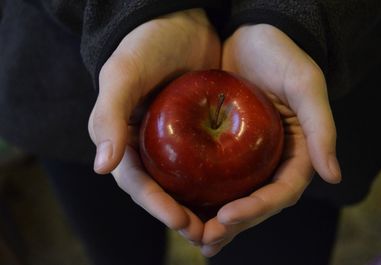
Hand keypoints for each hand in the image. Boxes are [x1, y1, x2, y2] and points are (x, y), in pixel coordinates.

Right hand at [88, 9, 219, 243]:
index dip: (156, 206)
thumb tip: (101, 167)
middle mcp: (149, 147)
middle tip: (208, 236)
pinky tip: (237, 197)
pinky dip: (220, 186)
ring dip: (203, 210)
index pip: (137, 183)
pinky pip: (209, 166)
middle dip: (182, 217)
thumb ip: (108, 115)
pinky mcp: (199, 135)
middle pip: (163, 192)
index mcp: (124, 140)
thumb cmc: (146, 44)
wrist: (180, 21)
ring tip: (224, 228)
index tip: (182, 221)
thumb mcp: (123, 74)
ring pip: (187, 186)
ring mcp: (175, 144)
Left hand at [200, 24, 340, 255]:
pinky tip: (182, 207)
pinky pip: (214, 177)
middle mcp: (270, 160)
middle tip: (206, 239)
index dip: (257, 209)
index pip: (281, 192)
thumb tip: (333, 174)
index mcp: (296, 152)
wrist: (251, 35)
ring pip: (234, 196)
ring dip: (215, 221)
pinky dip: (201, 195)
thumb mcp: (305, 84)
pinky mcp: (223, 147)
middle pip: (255, 202)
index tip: (227, 216)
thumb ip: (321, 127)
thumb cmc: (281, 55)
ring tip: (194, 237)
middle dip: (233, 225)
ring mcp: (247, 157)